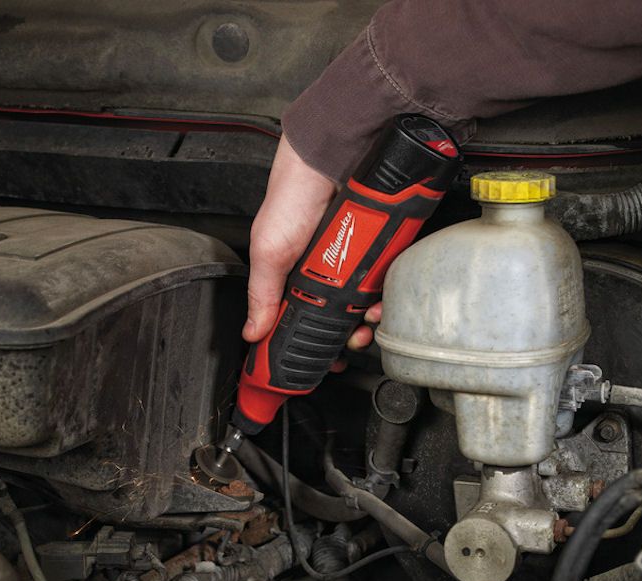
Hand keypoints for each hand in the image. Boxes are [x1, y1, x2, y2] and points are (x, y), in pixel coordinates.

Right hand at [245, 135, 379, 351]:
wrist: (331, 156)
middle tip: (352, 343)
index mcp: (298, 276)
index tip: (324, 363)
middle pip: (343, 316)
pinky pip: (388, 278)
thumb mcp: (268, 251)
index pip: (307, 318)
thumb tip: (252, 331)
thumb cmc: (292, 195)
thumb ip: (262, 294)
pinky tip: (383, 298)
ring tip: (368, 320)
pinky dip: (388, 293)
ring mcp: (356, 260)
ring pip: (368, 302)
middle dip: (350, 335)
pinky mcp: (379, 247)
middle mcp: (328, 270)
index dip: (316, 343)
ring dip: (371, 318)